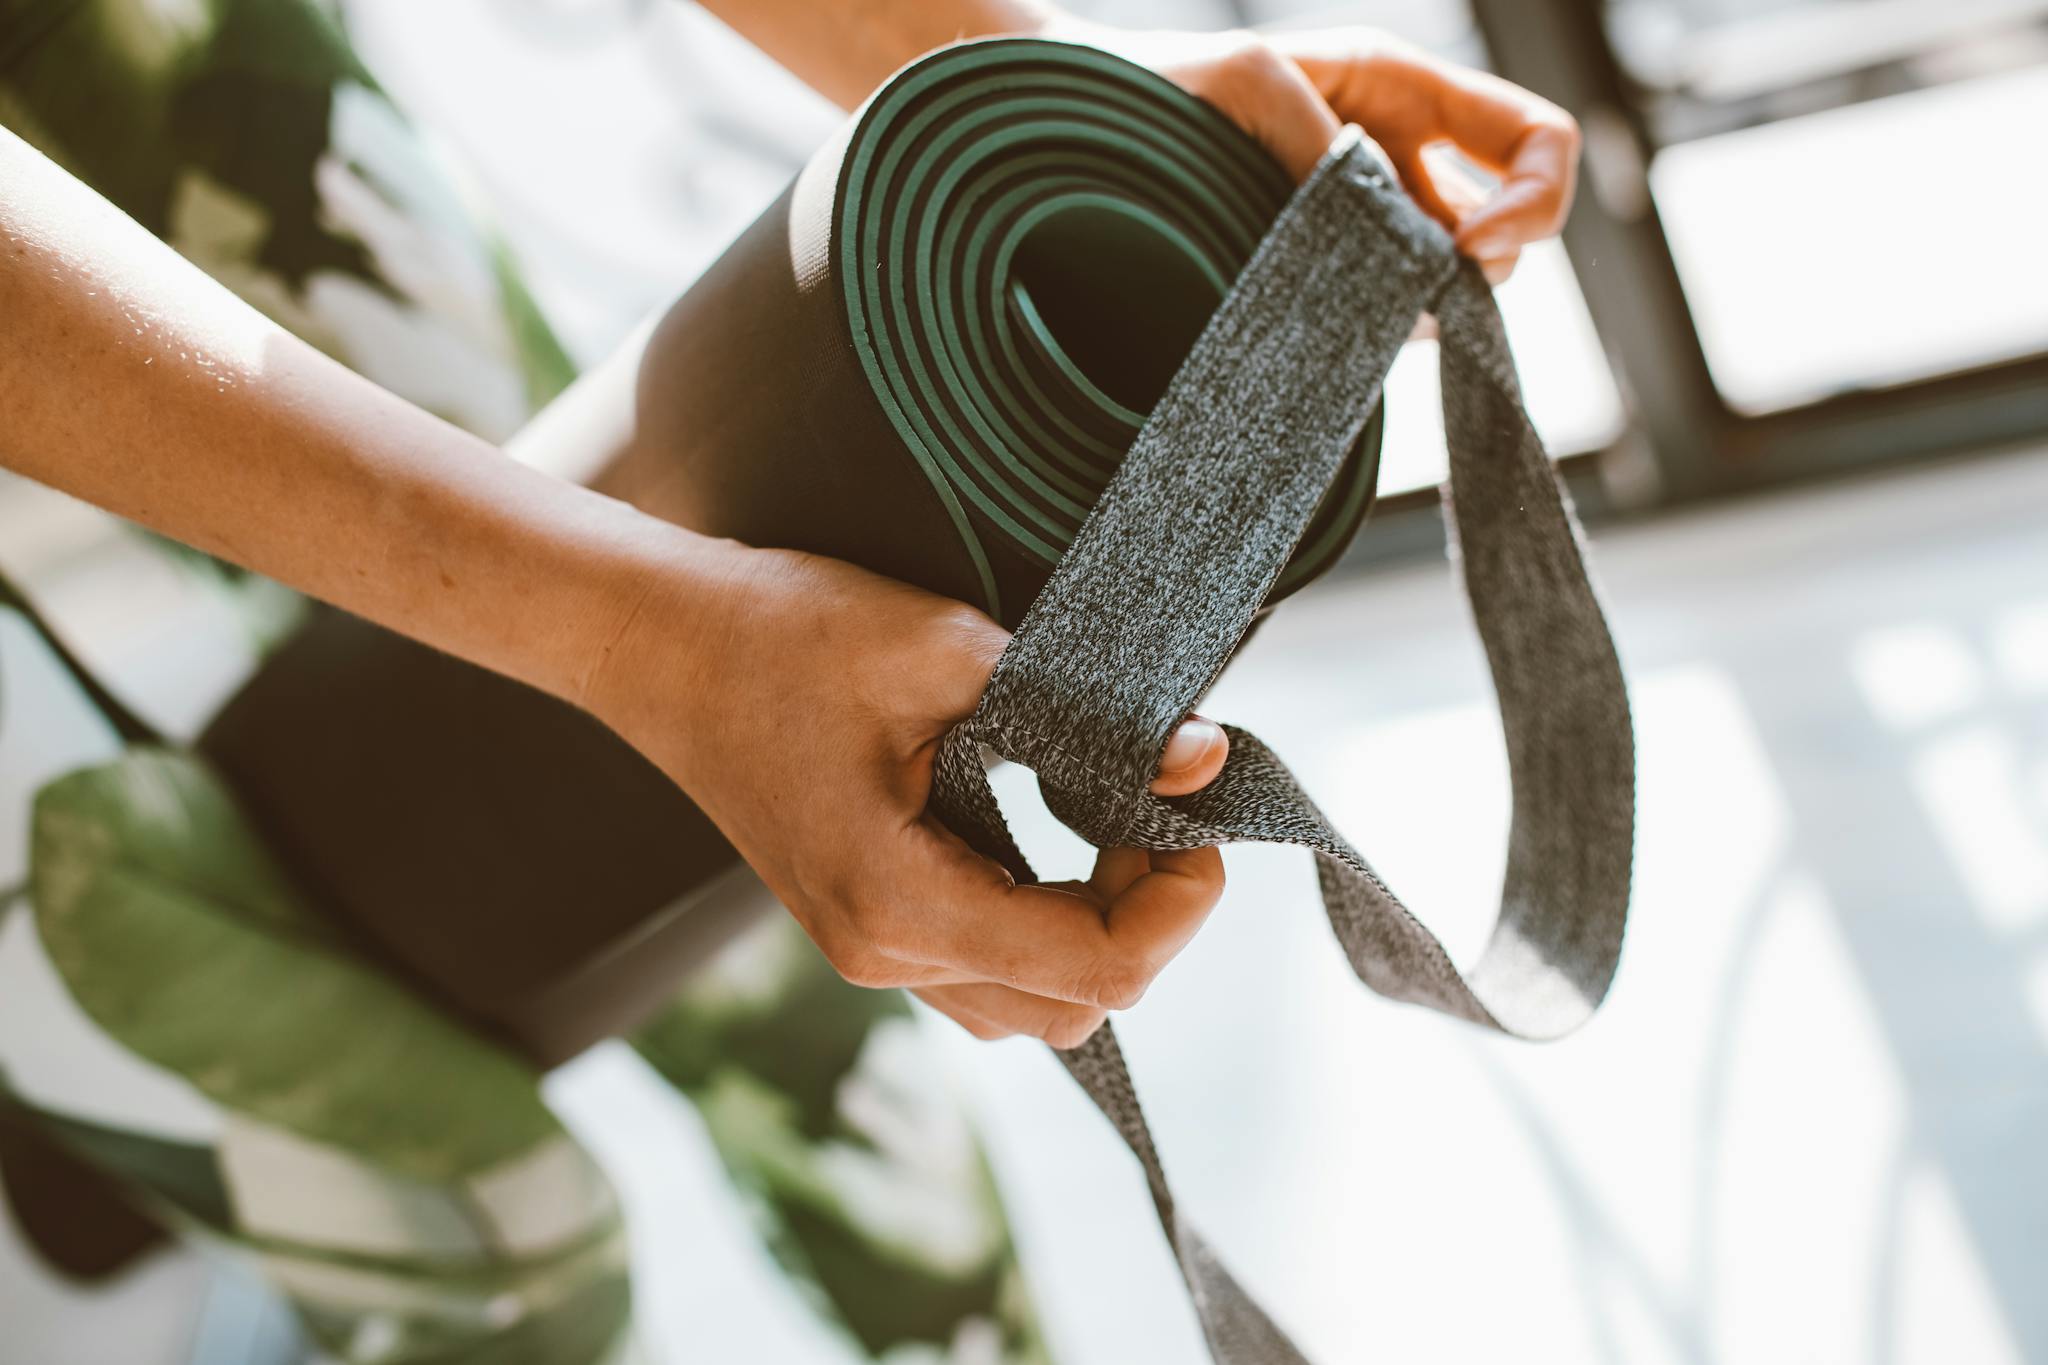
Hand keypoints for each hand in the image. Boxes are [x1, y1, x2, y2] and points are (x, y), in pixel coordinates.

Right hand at [583, 536, 1228, 1046]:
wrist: (659, 644)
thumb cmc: (781, 633)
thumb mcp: (942, 650)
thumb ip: (1081, 711)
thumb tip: (1202, 756)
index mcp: (898, 902)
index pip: (1097, 971)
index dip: (1178, 905)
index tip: (1196, 815)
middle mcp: (883, 953)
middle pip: (1075, 1008)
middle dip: (1148, 920)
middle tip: (1159, 811)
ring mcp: (869, 949)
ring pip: (1034, 1005)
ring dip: (1100, 930)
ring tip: (1114, 820)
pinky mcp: (867, 924)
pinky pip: (988, 969)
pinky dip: (1049, 923)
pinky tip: (1059, 832)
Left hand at [1066, 21, 1579, 284]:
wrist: (1075, 136)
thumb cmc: (1158, 83)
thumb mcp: (1252, 77)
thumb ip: (1328, 142)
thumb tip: (1394, 237)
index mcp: (1404, 93)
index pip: (1536, 139)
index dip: (1537, 197)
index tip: (1473, 248)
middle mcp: (1398, 163)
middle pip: (1506, 233)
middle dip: (1478, 270)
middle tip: (1403, 289)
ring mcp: (1364, 231)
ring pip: (1445, 292)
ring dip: (1418, 312)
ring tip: (1340, 306)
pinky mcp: (1323, 287)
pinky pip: (1380, 328)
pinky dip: (1368, 339)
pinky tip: (1314, 331)